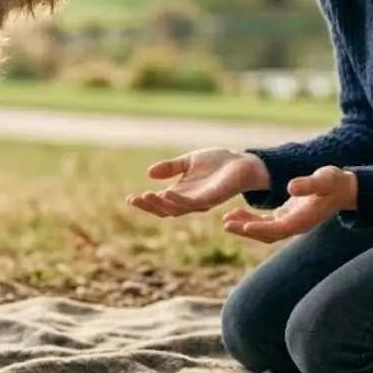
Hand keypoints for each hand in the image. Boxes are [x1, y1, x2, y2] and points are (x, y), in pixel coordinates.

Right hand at [127, 148, 269, 217]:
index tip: (130, 198)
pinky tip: (167, 192)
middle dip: (148, 206)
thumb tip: (149, 173)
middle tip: (134, 199)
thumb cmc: (217, 163)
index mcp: (182, 193)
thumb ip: (170, 168)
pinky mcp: (212, 198)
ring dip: (160, 204)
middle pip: (165, 210)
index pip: (160, 202)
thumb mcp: (188, 161)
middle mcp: (190, 201)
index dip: (145, 202)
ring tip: (146, 195)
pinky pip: (193, 203)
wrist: (243, 162)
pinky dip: (179, 200)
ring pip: (176, 209)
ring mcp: (201, 201)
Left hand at [222, 165, 357, 242]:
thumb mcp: (325, 179)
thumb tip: (290, 187)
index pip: (280, 228)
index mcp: (305, 219)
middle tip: (225, 224)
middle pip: (268, 233)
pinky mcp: (286, 217)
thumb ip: (309, 183)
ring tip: (225, 220)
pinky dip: (250, 219)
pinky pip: (265, 223)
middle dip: (247, 230)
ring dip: (245, 226)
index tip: (244, 227)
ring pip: (264, 230)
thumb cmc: (334, 182)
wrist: (342, 189)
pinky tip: (235, 212)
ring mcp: (290, 222)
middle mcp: (296, 225)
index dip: (262, 228)